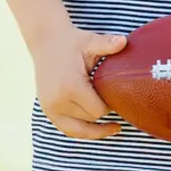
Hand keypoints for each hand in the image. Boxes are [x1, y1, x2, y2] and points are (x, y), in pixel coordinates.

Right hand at [32, 24, 126, 138]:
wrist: (45, 40)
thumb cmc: (71, 41)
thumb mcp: (90, 41)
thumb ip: (107, 44)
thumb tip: (124, 41)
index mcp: (71, 86)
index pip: (98, 110)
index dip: (111, 106)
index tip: (119, 97)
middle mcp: (58, 101)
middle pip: (89, 120)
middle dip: (103, 114)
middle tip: (116, 104)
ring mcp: (50, 108)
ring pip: (78, 130)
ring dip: (94, 129)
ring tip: (114, 128)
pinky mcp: (46, 110)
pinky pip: (66, 129)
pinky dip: (81, 130)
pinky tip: (95, 129)